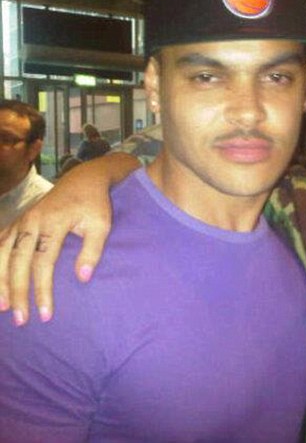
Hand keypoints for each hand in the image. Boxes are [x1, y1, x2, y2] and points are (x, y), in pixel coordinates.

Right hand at [0, 153, 138, 324]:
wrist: (84, 179)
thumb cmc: (95, 204)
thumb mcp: (102, 224)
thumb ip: (92, 250)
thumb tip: (83, 278)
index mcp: (52, 223)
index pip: (42, 263)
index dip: (42, 290)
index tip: (46, 314)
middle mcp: (31, 222)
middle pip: (17, 263)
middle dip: (17, 293)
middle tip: (21, 320)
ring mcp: (21, 221)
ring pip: (2, 254)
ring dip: (0, 282)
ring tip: (3, 307)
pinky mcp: (18, 221)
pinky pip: (0, 243)